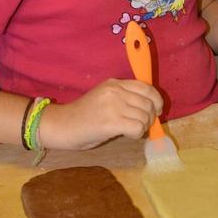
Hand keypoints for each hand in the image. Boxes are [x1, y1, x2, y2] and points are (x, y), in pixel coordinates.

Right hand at [39, 78, 162, 150]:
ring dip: (143, 127)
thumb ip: (125, 98)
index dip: (157, 100)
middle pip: (149, 103)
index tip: (157, 110)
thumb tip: (151, 108)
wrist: (61, 125)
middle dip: (151, 117)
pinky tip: (126, 134)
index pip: (146, 87)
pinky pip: (138, 128)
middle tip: (142, 125)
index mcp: (115, 83)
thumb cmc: (83, 115)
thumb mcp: (105, 98)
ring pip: (145, 117)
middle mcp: (115, 91)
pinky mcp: (111, 122)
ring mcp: (113, 106)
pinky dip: (136, 134)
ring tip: (130, 130)